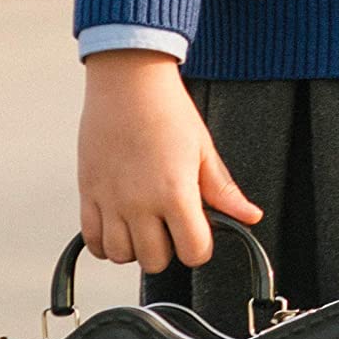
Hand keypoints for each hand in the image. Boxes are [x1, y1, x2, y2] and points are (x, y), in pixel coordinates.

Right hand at [77, 50, 264, 274]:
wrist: (128, 78)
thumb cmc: (167, 109)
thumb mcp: (203, 150)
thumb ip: (224, 192)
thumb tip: (250, 217)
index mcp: (175, 193)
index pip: (194, 253)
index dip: (200, 247)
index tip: (197, 232)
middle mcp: (140, 201)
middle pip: (155, 261)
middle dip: (167, 250)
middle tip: (168, 227)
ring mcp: (111, 198)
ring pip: (121, 255)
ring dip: (135, 248)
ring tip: (142, 227)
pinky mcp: (89, 191)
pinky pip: (93, 239)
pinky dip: (105, 242)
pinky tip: (118, 227)